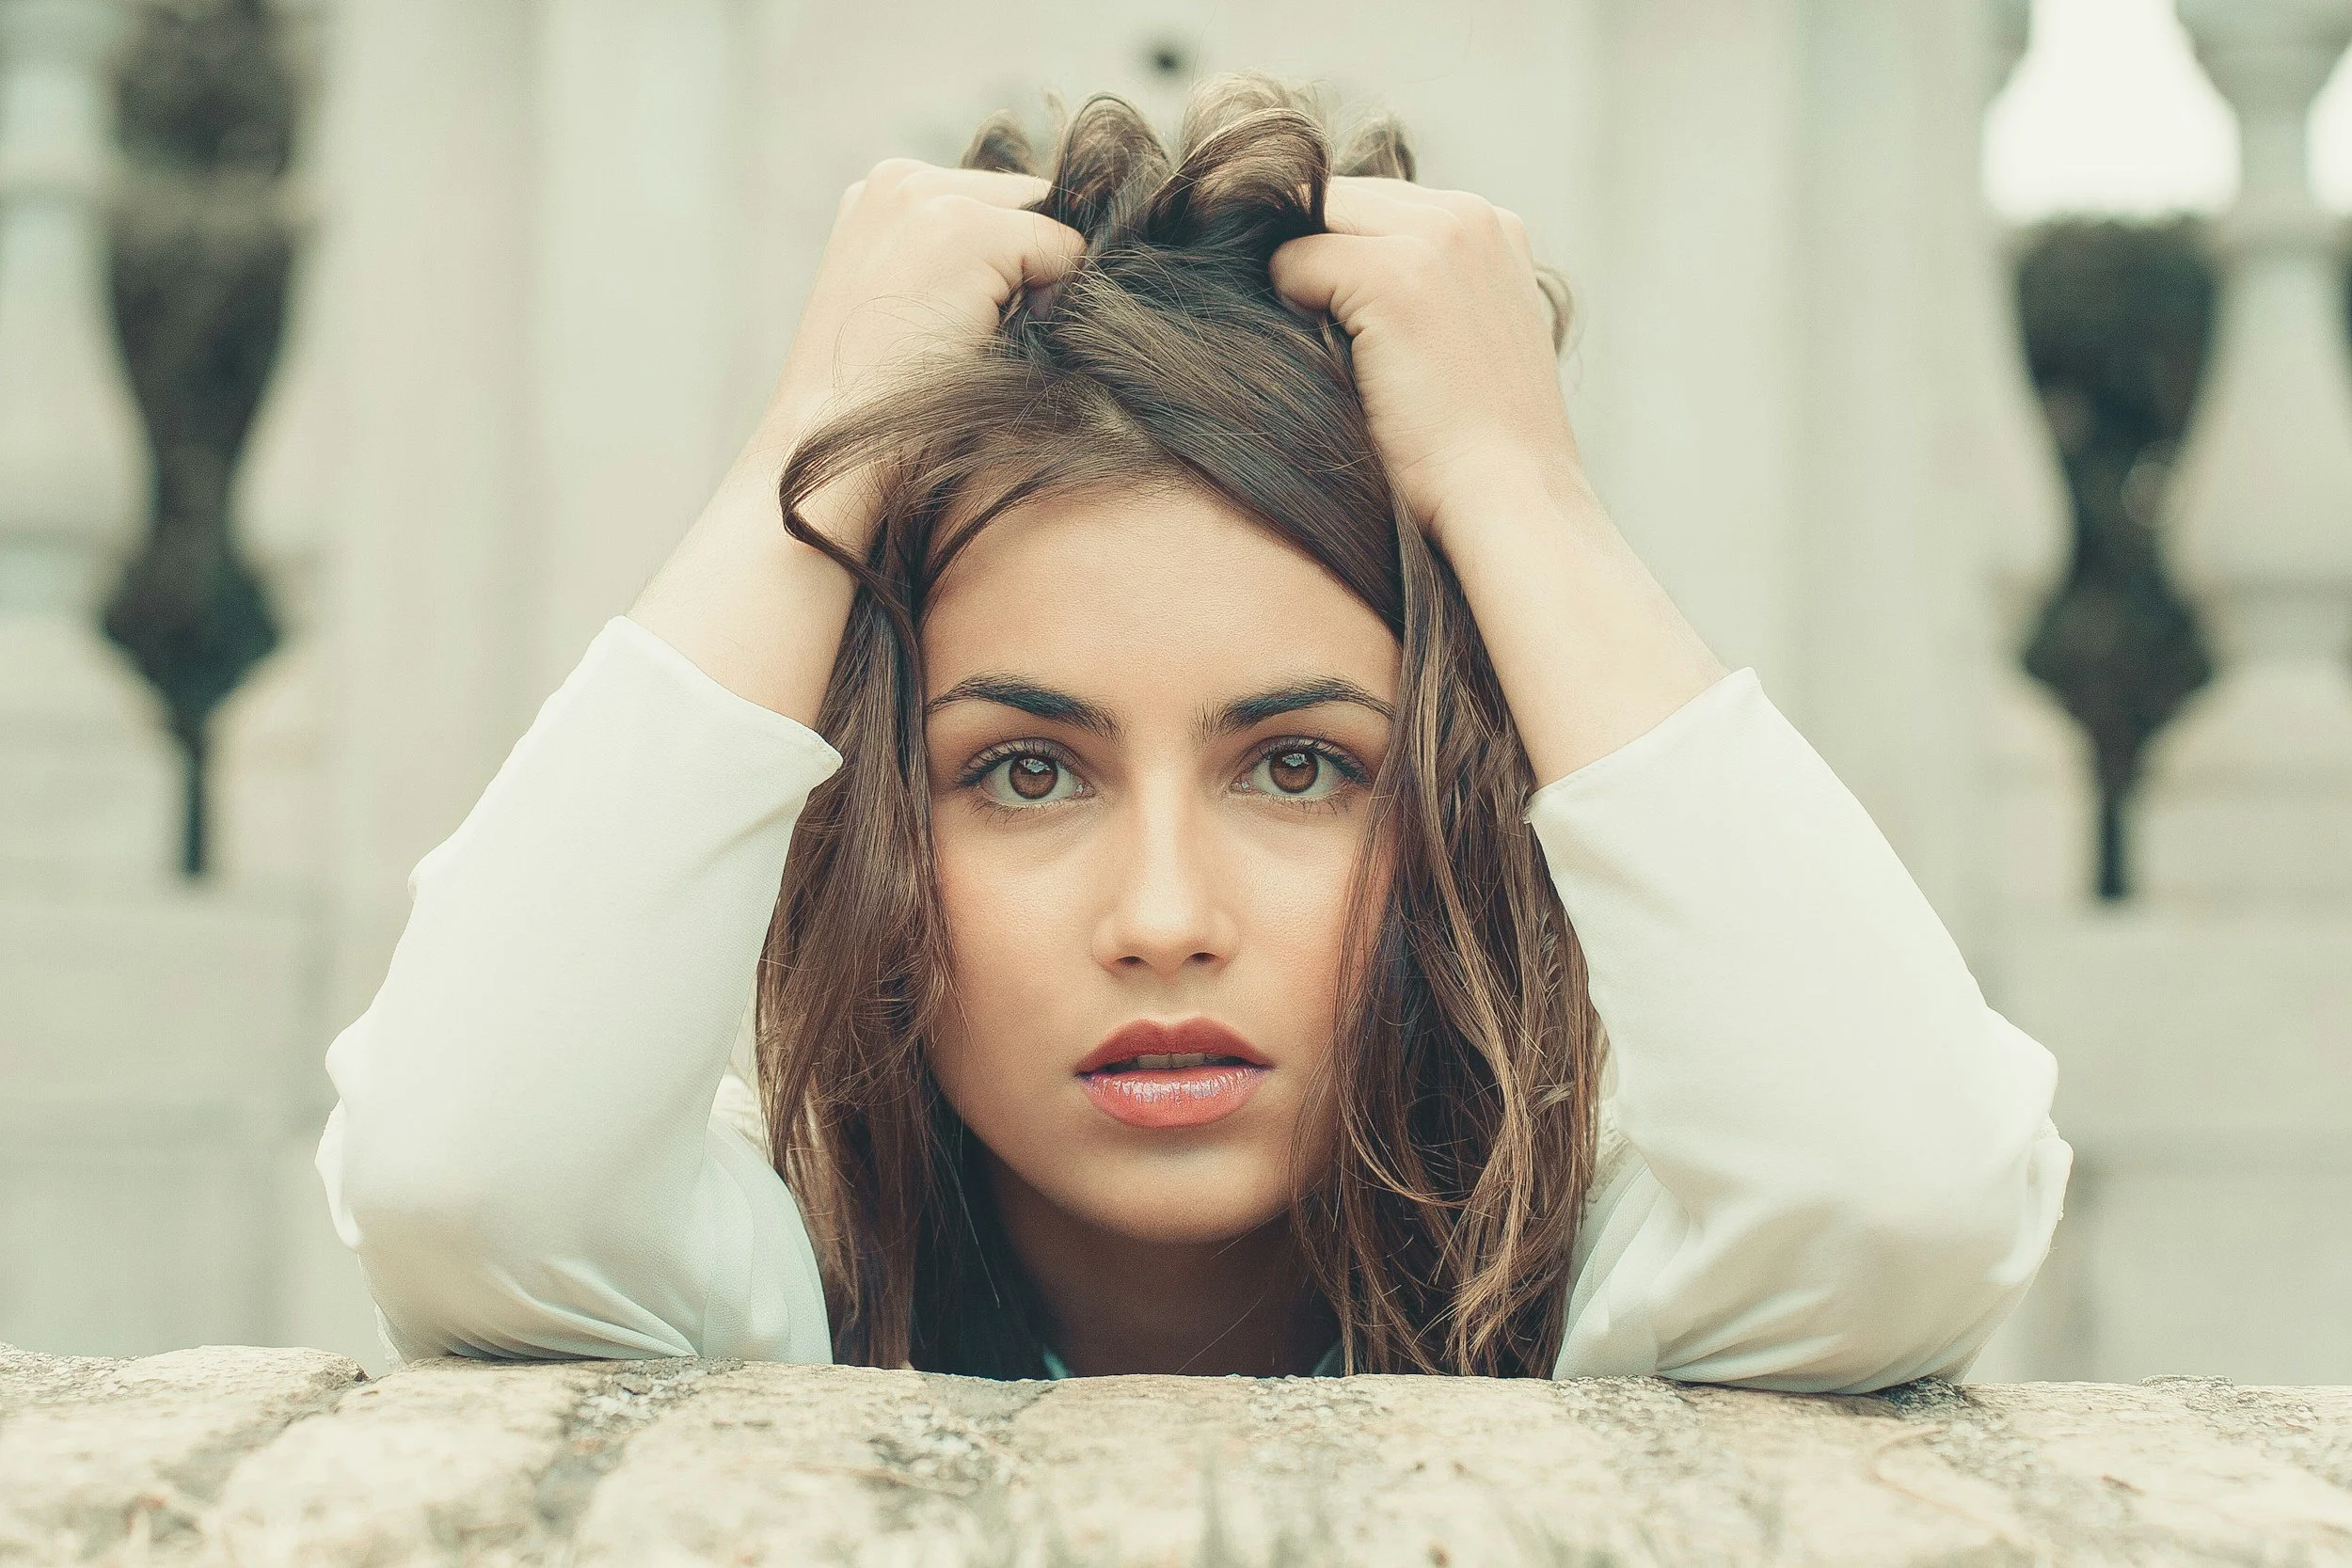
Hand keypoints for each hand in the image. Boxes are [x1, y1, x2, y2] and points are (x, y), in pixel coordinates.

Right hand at [738, 160, 1086, 547]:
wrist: (832, 434)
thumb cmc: (877, 396)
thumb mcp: (906, 302)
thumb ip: (955, 260)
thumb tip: (1045, 261)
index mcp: (879, 192)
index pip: (994, 200)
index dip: (1005, 265)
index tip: (967, 321)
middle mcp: (899, 178)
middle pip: (1026, 202)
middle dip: (1026, 263)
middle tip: (975, 334)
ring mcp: (929, 198)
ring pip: (1046, 225)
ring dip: (1035, 283)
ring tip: (976, 337)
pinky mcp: (966, 229)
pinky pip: (1064, 251)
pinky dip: (1051, 302)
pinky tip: (991, 340)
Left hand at [1268, 177, 1577, 549]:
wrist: (1507, 500)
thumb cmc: (1473, 448)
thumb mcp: (1466, 341)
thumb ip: (1420, 288)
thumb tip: (1314, 268)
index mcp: (1493, 227)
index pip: (1375, 203)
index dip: (1336, 254)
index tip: (1329, 317)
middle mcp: (1470, 215)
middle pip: (1339, 199)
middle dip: (1308, 254)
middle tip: (1305, 334)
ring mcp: (1436, 239)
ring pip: (1313, 223)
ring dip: (1299, 281)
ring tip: (1320, 351)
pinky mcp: (1395, 276)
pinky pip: (1293, 261)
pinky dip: (1289, 308)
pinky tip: (1324, 362)